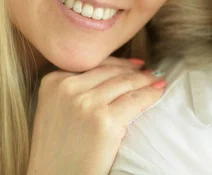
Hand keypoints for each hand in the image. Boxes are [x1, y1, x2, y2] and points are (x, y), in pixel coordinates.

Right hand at [27, 57, 165, 174]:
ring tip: (158, 80)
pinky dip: (151, 94)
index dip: (118, 63)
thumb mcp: (55, 108)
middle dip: (134, 71)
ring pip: (125, 83)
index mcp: (53, 81)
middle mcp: (67, 88)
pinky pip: (135, 100)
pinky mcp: (104, 121)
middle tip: (150, 71)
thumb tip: (113, 70)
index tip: (135, 64)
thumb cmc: (57, 148)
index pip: (93, 64)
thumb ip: (74, 88)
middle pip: (110, 72)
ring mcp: (86, 103)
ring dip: (146, 80)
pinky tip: (159, 92)